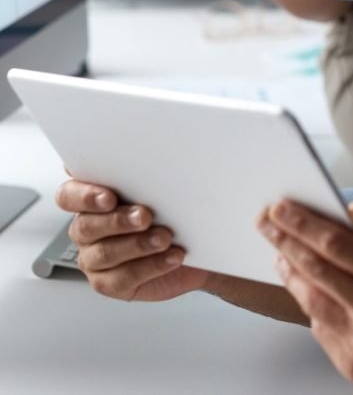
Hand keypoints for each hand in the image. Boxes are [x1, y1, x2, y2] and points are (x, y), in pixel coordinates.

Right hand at [55, 179, 208, 301]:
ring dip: (138, 244)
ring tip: (164, 238)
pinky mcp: (110, 283)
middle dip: (117, 220)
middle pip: (86, 226)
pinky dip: (151, 266)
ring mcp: (95, 258)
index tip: (109, 197)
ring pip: (105, 253)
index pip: (69, 195)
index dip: (84, 196)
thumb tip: (153, 160)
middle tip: (145, 216)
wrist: (194, 247)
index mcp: (90, 201)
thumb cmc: (169, 213)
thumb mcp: (158, 189)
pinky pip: (124, 277)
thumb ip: (143, 177)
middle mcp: (87, 230)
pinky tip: (171, 256)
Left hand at [259, 199, 352, 389]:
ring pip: (311, 302)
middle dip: (285, 241)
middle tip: (265, 222)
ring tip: (279, 252)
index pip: (335, 244)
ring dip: (290, 273)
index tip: (280, 208)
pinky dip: (310, 304)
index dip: (303, 223)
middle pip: (316, 270)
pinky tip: (308, 286)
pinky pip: (321, 329)